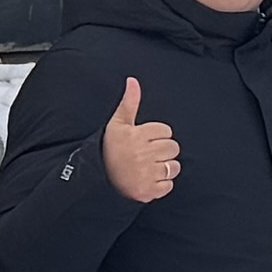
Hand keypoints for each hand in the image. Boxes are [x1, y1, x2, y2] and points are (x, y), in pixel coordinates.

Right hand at [101, 76, 181, 203]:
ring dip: (165, 168)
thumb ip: (130, 101)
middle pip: (173, 148)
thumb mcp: (118, 123)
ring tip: (149, 167)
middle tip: (148, 154)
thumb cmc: (109, 147)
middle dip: (163, 151)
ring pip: (173, 167)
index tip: (145, 140)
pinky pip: (168, 185)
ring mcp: (146, 174)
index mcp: (137, 136)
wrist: (97, 178)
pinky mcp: (147, 191)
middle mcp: (143, 154)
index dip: (157, 136)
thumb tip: (133, 80)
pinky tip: (149, 179)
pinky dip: (161, 184)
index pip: (166, 131)